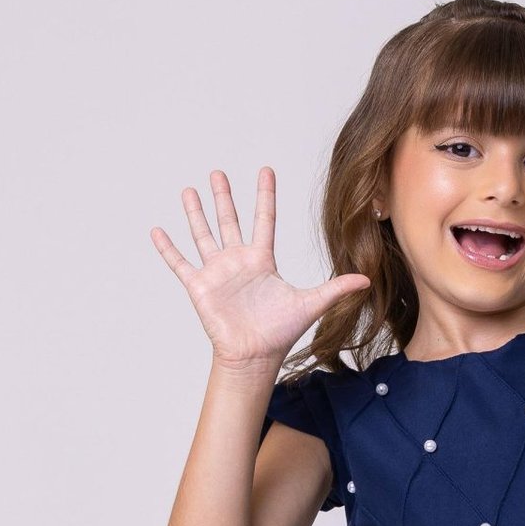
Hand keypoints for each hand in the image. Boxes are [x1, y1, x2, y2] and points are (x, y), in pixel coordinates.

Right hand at [150, 167, 369, 373]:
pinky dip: (168, 248)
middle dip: (224, 196)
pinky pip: (179, 263)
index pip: (264, 219)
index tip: (265, 170)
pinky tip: (157, 230)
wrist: (254, 356)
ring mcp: (217, 272)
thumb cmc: (280, 332)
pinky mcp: (199, 286)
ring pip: (203, 235)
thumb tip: (367, 279)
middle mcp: (238, 261)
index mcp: (262, 260)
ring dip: (196, 213)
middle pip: (229, 220)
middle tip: (218, 172)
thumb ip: (336, 288)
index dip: (265, 195)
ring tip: (189, 190)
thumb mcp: (311, 304)